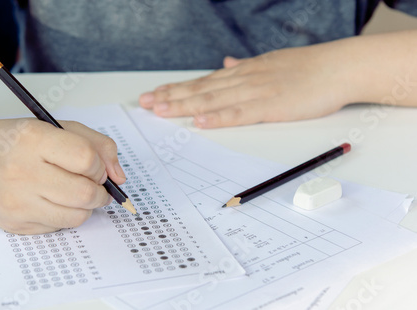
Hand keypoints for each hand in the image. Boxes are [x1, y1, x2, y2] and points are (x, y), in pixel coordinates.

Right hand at [0, 118, 124, 233]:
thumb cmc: (18, 140)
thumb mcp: (58, 127)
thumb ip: (97, 145)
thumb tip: (120, 178)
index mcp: (35, 139)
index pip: (86, 159)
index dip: (100, 166)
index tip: (96, 167)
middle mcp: (21, 171)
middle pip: (85, 193)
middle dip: (100, 191)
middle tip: (94, 185)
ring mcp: (16, 202)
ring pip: (77, 216)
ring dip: (86, 206)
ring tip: (75, 193)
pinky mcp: (14, 224)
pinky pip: (59, 227)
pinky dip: (64, 215)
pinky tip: (51, 200)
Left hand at [139, 43, 351, 127]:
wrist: (338, 67)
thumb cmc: (307, 69)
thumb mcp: (270, 63)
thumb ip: (245, 67)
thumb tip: (226, 63)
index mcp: (243, 73)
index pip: (203, 82)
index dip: (177, 88)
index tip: (155, 94)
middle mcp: (243, 80)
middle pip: (200, 90)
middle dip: (170, 97)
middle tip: (144, 103)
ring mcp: (256, 92)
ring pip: (213, 100)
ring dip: (184, 105)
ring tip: (160, 110)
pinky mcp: (271, 106)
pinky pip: (240, 113)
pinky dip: (218, 118)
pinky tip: (199, 121)